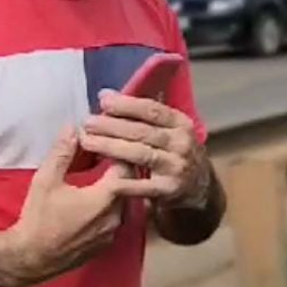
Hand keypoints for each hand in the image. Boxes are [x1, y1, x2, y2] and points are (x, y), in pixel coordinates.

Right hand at [2, 126, 131, 286]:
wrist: (29, 260)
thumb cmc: (38, 218)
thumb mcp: (46, 180)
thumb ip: (62, 153)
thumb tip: (72, 128)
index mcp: (106, 197)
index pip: (127, 166)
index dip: (120, 151)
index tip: (111, 140)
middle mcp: (116, 216)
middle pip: (130, 183)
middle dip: (121, 166)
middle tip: (109, 151)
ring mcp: (113, 232)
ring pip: (125, 201)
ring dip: (117, 186)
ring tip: (104, 171)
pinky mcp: (106, 244)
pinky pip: (117, 217)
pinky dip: (112, 204)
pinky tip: (99, 196)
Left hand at [80, 90, 210, 208]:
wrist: (198, 186)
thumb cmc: (174, 151)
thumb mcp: (171, 128)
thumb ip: (145, 114)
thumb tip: (107, 96)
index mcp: (181, 123)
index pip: (153, 110)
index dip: (127, 104)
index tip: (103, 100)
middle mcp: (181, 143)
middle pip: (143, 131)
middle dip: (112, 126)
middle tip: (88, 122)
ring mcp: (176, 167)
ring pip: (140, 154)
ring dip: (111, 147)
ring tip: (87, 141)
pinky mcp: (169, 190)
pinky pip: (142, 185)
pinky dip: (124, 181)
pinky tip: (104, 177)